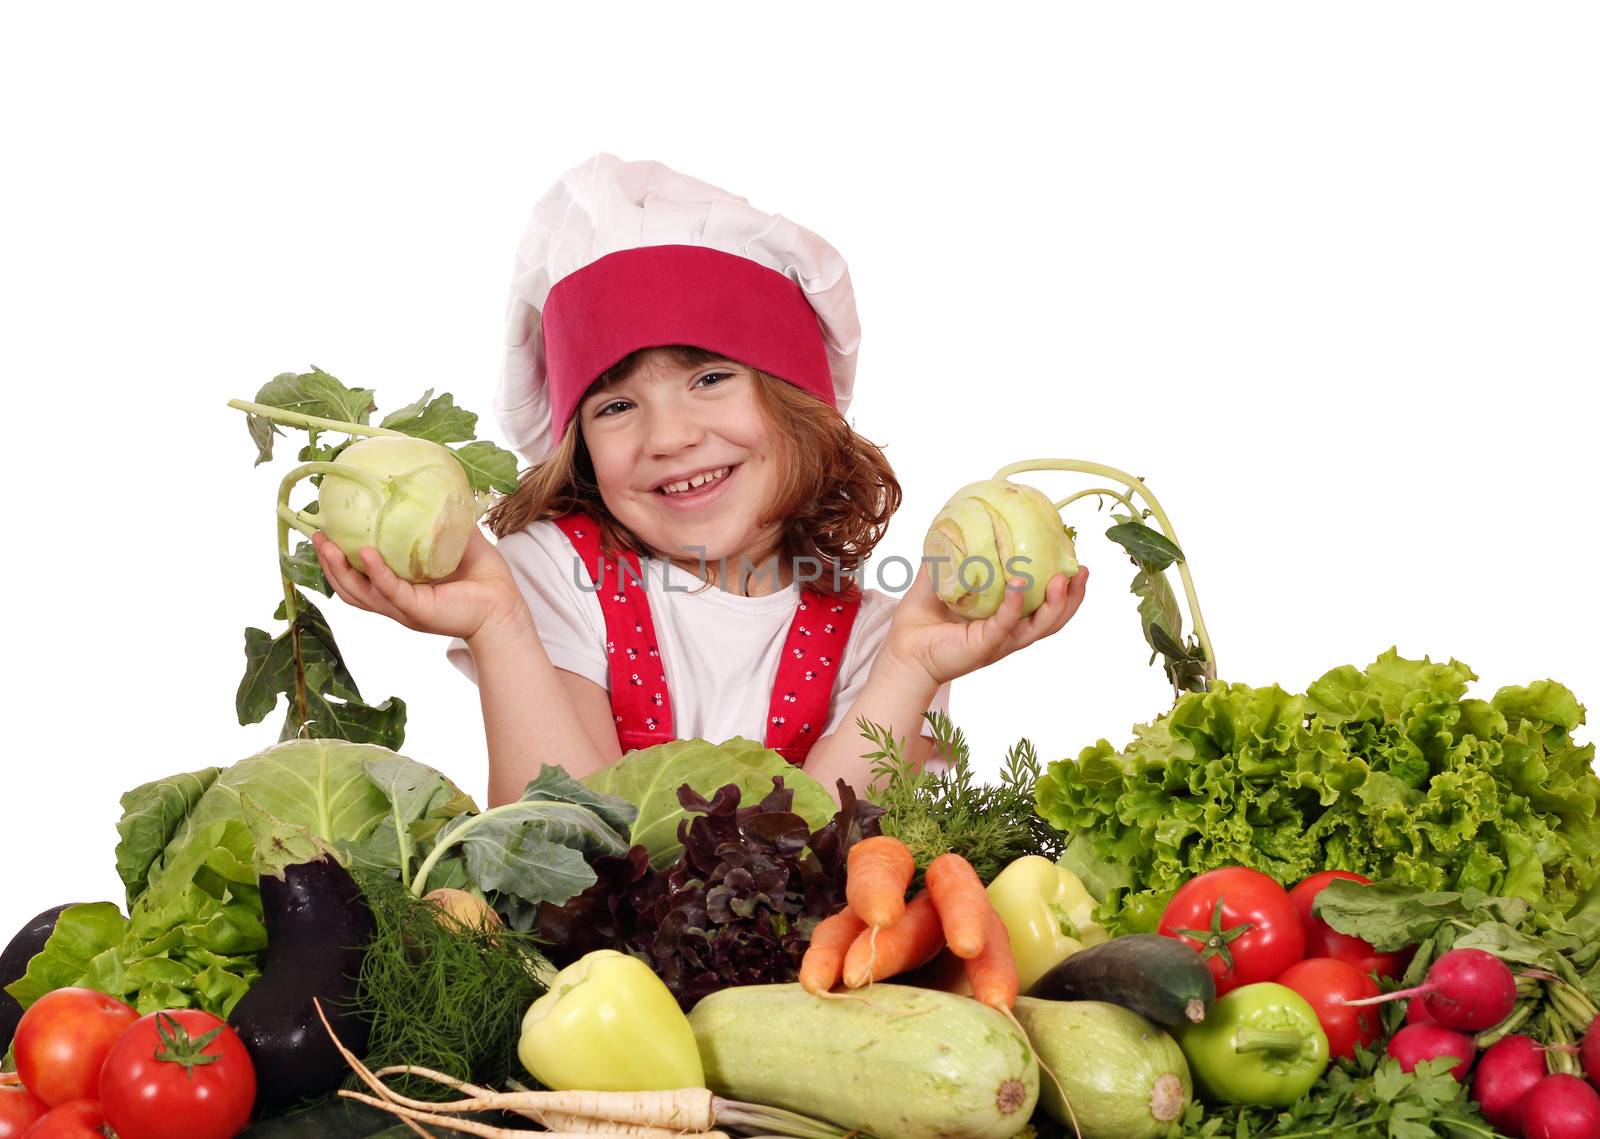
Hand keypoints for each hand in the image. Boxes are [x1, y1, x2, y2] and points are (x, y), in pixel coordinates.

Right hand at [313, 526, 526, 642]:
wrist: (504, 603)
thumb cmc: (483, 577)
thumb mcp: (455, 541)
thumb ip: (440, 520)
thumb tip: (433, 486)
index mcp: (399, 586)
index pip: (359, 575)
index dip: (338, 558)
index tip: (324, 532)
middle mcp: (395, 600)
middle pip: (349, 586)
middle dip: (328, 564)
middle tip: (315, 536)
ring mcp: (403, 607)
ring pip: (359, 593)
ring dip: (340, 570)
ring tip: (326, 545)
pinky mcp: (417, 610)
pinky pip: (390, 591)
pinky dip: (376, 573)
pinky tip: (366, 553)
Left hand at [882, 563, 1088, 686]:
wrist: (902, 648)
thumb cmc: (922, 618)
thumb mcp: (941, 579)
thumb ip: (952, 555)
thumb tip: (955, 520)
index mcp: (1006, 618)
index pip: (1045, 604)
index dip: (1064, 586)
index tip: (1074, 559)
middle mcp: (1009, 632)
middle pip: (1054, 618)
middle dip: (1073, 596)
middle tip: (1081, 570)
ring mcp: (1000, 641)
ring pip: (1040, 626)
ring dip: (1057, 603)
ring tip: (1063, 579)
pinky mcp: (984, 646)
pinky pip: (1006, 624)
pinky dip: (1016, 604)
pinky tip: (1020, 583)